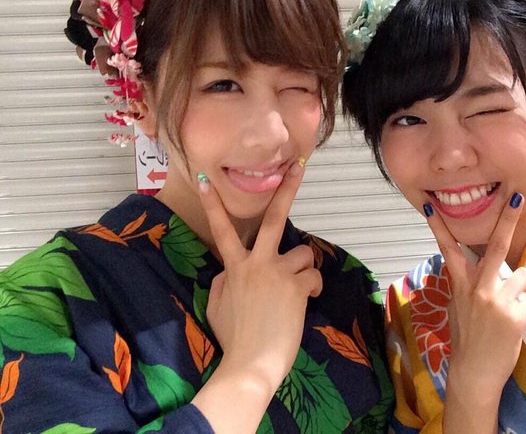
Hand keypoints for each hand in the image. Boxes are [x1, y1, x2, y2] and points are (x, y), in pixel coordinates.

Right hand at [192, 162, 321, 431]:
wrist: (249, 363)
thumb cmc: (232, 337)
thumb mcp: (217, 304)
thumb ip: (226, 279)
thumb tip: (234, 268)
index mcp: (234, 266)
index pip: (221, 229)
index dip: (213, 204)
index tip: (207, 179)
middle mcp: (256, 262)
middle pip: (273, 219)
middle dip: (287, 189)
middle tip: (298, 166)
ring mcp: (278, 272)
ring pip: (304, 253)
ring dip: (304, 269)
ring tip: (299, 289)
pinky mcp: (297, 286)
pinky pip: (313, 276)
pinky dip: (313, 288)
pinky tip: (305, 302)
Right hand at [424, 194, 525, 432]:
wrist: (474, 372)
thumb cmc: (467, 339)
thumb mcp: (459, 307)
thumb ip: (469, 285)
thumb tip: (483, 268)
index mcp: (460, 284)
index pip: (447, 248)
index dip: (438, 225)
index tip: (429, 204)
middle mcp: (477, 288)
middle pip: (496, 246)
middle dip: (509, 218)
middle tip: (518, 195)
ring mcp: (496, 300)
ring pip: (524, 275)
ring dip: (523, 288)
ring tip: (513, 307)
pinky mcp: (515, 314)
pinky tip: (520, 321)